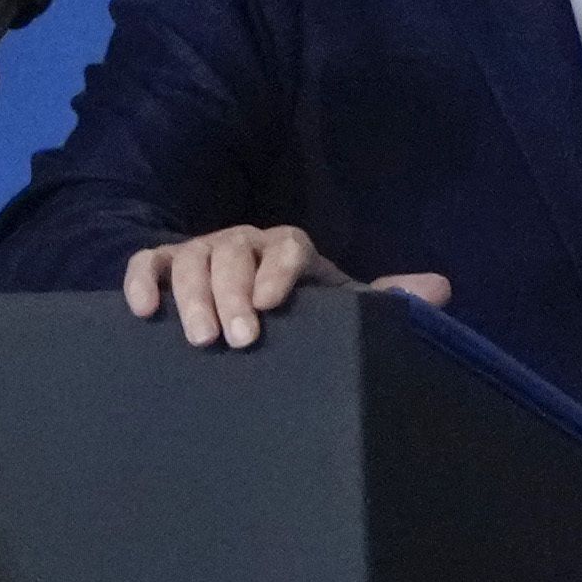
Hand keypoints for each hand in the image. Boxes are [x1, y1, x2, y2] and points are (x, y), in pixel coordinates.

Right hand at [114, 227, 449, 347]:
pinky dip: (141, 283)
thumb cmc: (292, 312)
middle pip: (233, 254)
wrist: (234, 306)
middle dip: (233, 296)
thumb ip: (382, 300)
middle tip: (238, 339)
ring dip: (192, 299)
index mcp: (287, 249)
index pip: (286, 247)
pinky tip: (143, 312)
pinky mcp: (161, 266)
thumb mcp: (337, 306)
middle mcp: (241, 242)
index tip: (272, 305)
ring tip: (198, 340)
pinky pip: (146, 264)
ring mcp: (199, 251)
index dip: (278, 272)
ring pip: (191, 261)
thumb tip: (440, 289)